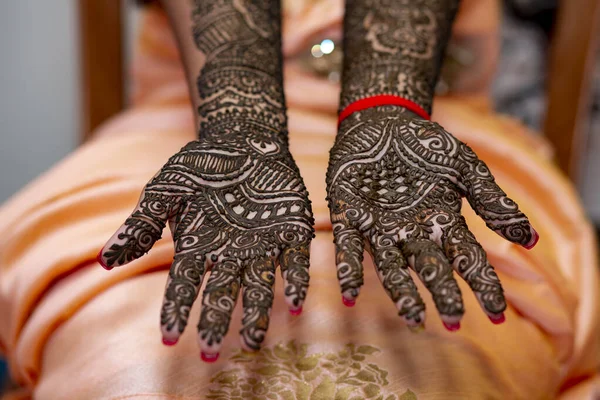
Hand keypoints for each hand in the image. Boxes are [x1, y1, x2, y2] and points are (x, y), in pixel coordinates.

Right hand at [98, 132, 313, 357]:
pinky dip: (295, 282)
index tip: (169, 338)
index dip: (176, 309)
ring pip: (258, 285)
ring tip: (253, 342)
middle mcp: (229, 253)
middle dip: (215, 321)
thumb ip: (141, 223)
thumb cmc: (201, 167)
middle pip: (220, 292)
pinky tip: (296, 305)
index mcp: (198, 246)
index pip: (183, 284)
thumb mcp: (165, 189)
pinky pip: (294, 261)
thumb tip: (104, 261)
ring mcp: (262, 245)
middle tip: (210, 354)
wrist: (243, 140)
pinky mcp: (291, 232)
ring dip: (256, 313)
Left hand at [326, 106, 537, 329]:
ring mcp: (379, 227)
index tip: (498, 314)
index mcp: (442, 223)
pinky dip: (349, 270)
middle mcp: (412, 233)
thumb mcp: (465, 167)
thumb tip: (532, 240)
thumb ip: (493, 200)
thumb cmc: (426, 145)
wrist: (382, 121)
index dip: (482, 285)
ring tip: (412, 317)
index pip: (468, 259)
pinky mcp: (349, 216)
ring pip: (391, 266)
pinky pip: (348, 247)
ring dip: (401, 291)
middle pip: (431, 267)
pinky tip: (349, 295)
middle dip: (442, 292)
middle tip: (453, 320)